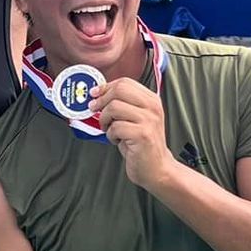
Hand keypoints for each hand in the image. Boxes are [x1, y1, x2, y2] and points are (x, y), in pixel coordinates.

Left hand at [96, 77, 172, 191]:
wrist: (156, 168)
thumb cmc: (141, 145)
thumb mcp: (135, 119)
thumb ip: (122, 104)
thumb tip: (98, 94)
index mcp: (151, 100)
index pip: (125, 82)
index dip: (106, 87)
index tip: (95, 95)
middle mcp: (152, 107)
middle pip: (119, 90)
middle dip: (102, 101)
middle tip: (96, 112)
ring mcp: (148, 120)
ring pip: (114, 107)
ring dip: (105, 120)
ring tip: (110, 130)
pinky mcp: (142, 135)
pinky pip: (115, 127)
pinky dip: (110, 135)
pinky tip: (117, 140)